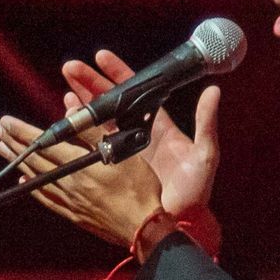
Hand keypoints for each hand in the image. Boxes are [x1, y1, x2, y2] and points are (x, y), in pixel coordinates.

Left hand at [0, 113, 164, 248]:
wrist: (143, 227)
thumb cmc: (138, 188)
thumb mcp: (122, 150)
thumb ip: (94, 131)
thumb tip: (72, 112)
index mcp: (79, 165)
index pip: (43, 144)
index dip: (22, 131)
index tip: (5, 121)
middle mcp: (69, 182)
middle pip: (34, 159)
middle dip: (14, 142)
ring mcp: (69, 200)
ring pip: (36, 177)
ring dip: (18, 161)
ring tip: (3, 148)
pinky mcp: (74, 214)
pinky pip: (46, 199)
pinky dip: (32, 188)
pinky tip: (24, 181)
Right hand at [59, 50, 220, 215]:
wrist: (180, 223)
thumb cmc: (195, 191)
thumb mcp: (205, 154)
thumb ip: (206, 122)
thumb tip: (213, 90)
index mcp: (160, 126)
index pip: (137, 91)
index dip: (118, 72)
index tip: (100, 56)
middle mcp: (140, 134)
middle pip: (111, 102)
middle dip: (90, 84)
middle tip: (71, 68)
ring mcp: (124, 151)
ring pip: (98, 121)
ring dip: (82, 105)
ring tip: (66, 90)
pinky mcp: (113, 168)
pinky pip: (92, 145)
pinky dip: (78, 132)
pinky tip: (66, 121)